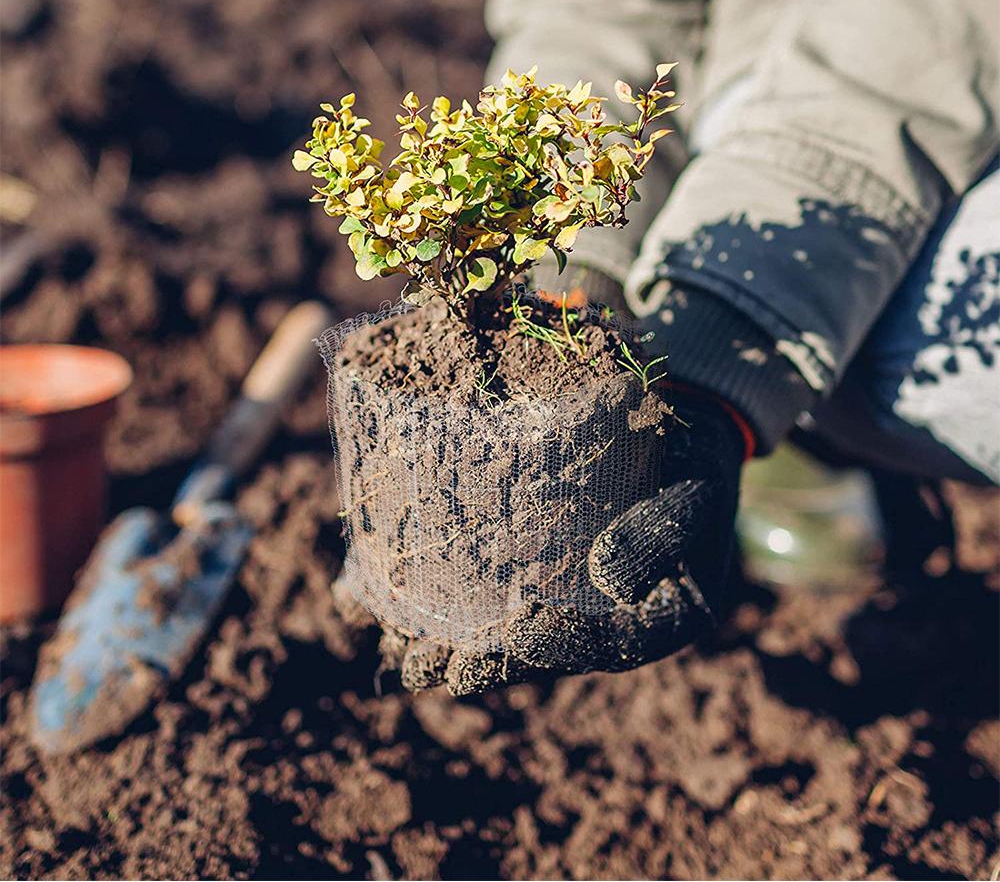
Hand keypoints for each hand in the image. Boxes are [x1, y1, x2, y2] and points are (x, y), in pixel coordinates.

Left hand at [335, 391, 747, 694]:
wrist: (683, 424)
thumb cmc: (696, 460)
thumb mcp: (698, 494)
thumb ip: (664, 535)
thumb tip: (606, 578)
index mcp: (656, 618)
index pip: (602, 645)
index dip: (554, 647)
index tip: (510, 639)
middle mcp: (604, 616)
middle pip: (539, 650)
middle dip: (479, 663)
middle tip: (421, 670)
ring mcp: (566, 591)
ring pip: (504, 627)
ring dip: (450, 643)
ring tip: (395, 652)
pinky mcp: (536, 561)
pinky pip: (488, 586)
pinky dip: (438, 596)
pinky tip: (384, 602)